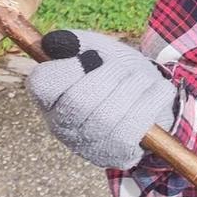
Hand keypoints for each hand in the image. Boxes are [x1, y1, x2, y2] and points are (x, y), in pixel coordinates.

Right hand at [24, 29, 172, 171]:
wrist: (150, 98)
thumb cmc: (117, 72)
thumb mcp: (98, 48)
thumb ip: (76, 41)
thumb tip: (52, 42)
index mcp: (49, 99)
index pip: (41, 83)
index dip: (68, 67)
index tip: (93, 57)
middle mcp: (61, 127)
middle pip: (78, 100)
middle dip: (109, 75)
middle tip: (122, 68)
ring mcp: (89, 146)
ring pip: (108, 115)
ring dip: (133, 85)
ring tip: (141, 78)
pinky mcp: (118, 155)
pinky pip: (134, 127)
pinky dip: (151, 100)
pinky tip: (155, 91)